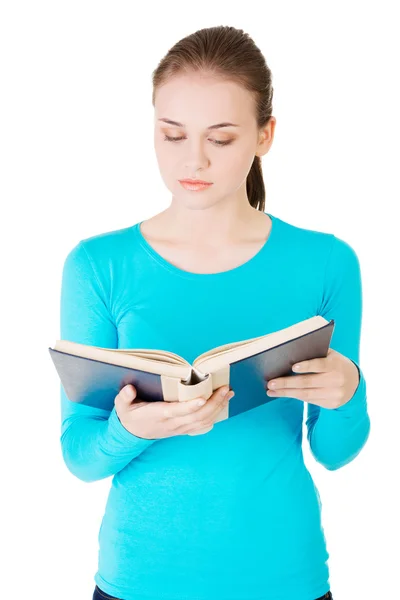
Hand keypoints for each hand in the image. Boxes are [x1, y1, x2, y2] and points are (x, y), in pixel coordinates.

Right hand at [114, 384, 234, 438]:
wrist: (131, 435)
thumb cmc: (129, 415)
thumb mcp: (122, 406)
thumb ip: (124, 397)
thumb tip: (129, 389)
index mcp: (157, 415)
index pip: (176, 412)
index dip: (190, 407)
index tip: (203, 399)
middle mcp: (171, 424)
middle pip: (196, 417)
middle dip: (213, 403)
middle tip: (225, 388)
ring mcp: (179, 428)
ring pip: (202, 421)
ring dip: (218, 408)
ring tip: (229, 393)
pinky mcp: (183, 429)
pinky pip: (202, 425)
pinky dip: (215, 416)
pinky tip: (223, 405)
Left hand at [266, 348, 359, 408]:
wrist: (354, 383)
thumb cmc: (334, 364)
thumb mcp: (330, 356)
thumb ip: (315, 354)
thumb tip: (288, 352)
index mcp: (335, 364)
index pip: (320, 365)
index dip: (307, 366)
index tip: (293, 367)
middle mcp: (336, 380)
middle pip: (308, 382)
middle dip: (287, 383)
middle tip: (270, 382)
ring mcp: (334, 394)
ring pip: (306, 394)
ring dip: (286, 393)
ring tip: (270, 390)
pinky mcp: (331, 404)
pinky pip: (309, 400)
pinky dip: (294, 396)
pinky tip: (281, 394)